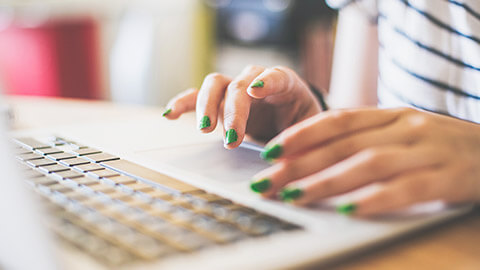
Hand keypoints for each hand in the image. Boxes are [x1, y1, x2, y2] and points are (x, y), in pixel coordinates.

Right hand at [163, 65, 321, 147]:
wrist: (293, 123)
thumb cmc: (302, 126)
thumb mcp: (309, 134)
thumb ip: (300, 143)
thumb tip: (287, 167)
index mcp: (286, 84)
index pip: (276, 76)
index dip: (266, 81)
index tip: (255, 91)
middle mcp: (257, 81)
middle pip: (239, 85)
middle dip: (233, 111)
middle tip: (232, 138)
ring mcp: (234, 89)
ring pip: (215, 85)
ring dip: (207, 106)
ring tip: (204, 130)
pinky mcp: (218, 102)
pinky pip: (197, 97)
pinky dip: (183, 104)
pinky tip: (170, 115)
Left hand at [251, 107, 479, 216]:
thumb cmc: (439, 146)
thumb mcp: (401, 133)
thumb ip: (363, 140)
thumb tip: (311, 158)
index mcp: (390, 115)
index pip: (337, 121)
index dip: (301, 135)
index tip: (270, 150)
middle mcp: (405, 127)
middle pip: (343, 145)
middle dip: (300, 163)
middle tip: (268, 181)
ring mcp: (427, 149)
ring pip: (367, 163)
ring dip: (326, 181)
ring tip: (294, 196)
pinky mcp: (447, 176)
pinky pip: (405, 188)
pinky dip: (372, 199)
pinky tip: (346, 210)